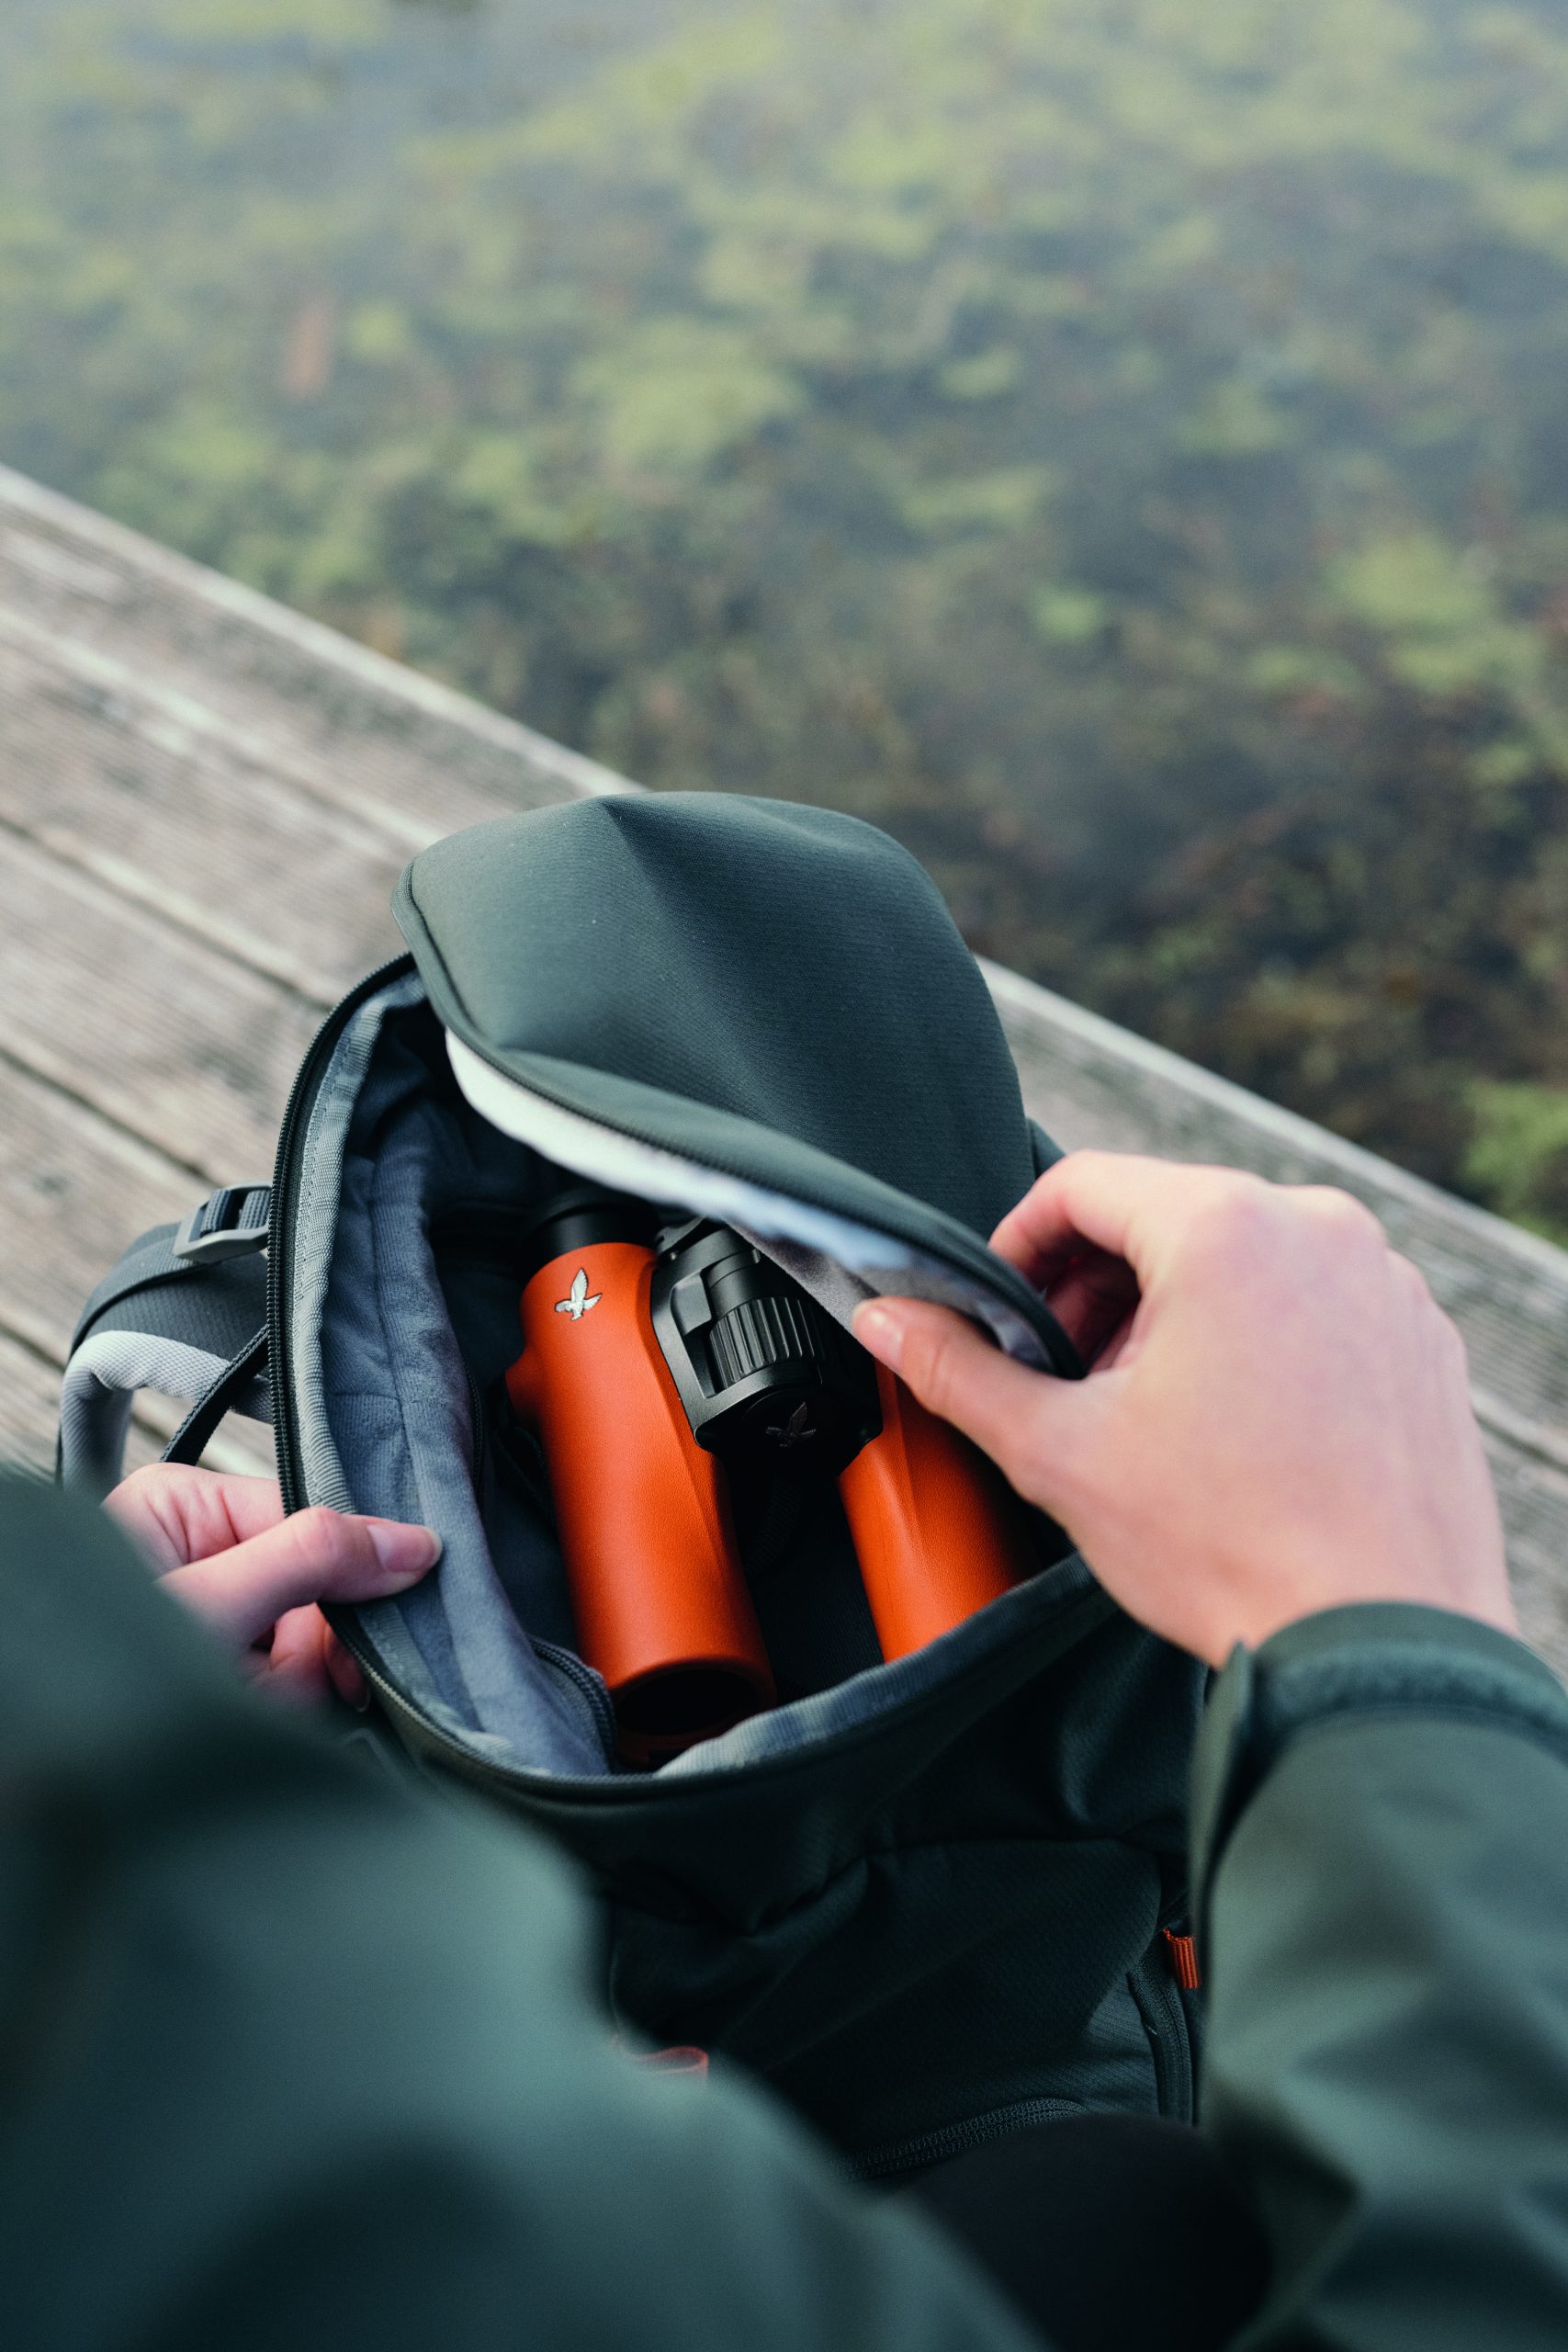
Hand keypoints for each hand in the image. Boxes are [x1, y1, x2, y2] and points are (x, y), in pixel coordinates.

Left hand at [104, 1464, 440, 1704]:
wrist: (42, 1767)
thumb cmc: (98, 1666)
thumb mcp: (212, 1601)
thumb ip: (311, 1559)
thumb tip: (411, 1543)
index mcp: (185, 1509)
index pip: (310, 1523)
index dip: (344, 1577)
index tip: (359, 1633)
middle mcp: (197, 1559)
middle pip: (313, 1593)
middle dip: (298, 1651)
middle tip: (262, 1681)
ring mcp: (210, 1622)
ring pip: (303, 1651)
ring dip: (282, 1691)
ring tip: (233, 1707)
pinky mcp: (218, 1677)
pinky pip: (282, 1691)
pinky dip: (270, 1715)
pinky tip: (236, 1722)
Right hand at [852, 1151, 1514, 1666]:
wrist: (1381, 1645)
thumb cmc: (1234, 1548)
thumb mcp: (1061, 1452)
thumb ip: (960, 1370)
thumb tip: (887, 1320)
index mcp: (1226, 1228)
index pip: (1084, 1184)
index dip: (1018, 1243)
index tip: (1000, 1308)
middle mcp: (1318, 1229)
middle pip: (1166, 1213)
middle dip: (1096, 1287)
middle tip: (1065, 1374)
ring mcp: (1382, 1281)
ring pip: (1244, 1255)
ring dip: (1176, 1313)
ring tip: (1147, 1413)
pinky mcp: (1421, 1338)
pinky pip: (1314, 1301)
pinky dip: (1258, 1337)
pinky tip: (1233, 1431)